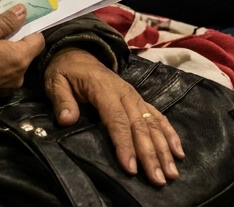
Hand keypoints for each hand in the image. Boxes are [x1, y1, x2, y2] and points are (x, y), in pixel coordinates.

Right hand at [0, 4, 45, 98]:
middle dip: (15, 43)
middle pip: (26, 54)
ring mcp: (6, 88)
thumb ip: (6, 21)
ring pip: (13, 66)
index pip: (38, 41)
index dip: (29, 30)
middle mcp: (18, 76)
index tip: (16, 23)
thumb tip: (23, 11)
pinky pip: (1, 76)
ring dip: (4, 56)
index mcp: (20, 58)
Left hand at [44, 48, 182, 185]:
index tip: (130, 167)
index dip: (124, 144)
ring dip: (164, 149)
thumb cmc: (65, 71)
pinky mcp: (139, 100)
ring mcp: (135, 96)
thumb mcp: (55, 81)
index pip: (117, 120)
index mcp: (103, 89)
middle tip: (158, 179)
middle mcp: (125, 93)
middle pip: (140, 126)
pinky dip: (170, 135)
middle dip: (150, 154)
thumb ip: (61, 100)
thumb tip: (67, 120)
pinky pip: (159, 117)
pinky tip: (178, 153)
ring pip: (153, 124)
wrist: (77, 54)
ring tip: (171, 173)